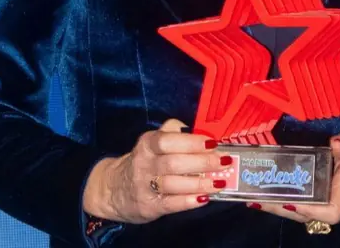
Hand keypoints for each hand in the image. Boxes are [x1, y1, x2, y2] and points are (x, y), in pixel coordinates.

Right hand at [82, 119, 229, 223]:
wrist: (114, 189)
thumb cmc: (145, 161)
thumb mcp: (153, 141)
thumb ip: (175, 134)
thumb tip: (205, 133)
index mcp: (147, 143)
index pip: (167, 140)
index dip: (191, 142)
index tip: (213, 142)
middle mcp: (144, 164)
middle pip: (174, 162)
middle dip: (202, 162)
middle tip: (224, 161)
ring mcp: (145, 186)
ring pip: (173, 184)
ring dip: (200, 183)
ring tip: (220, 181)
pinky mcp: (149, 206)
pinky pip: (171, 204)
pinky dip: (189, 201)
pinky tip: (205, 197)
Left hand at [259, 128, 339, 227]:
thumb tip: (335, 141)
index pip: (332, 212)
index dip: (311, 210)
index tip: (292, 200)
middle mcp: (331, 205)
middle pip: (305, 214)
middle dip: (281, 207)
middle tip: (259, 198)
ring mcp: (320, 206)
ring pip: (296, 212)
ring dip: (274, 206)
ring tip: (253, 197)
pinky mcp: (312, 201)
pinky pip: (294, 205)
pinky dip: (277, 201)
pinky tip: (260, 194)